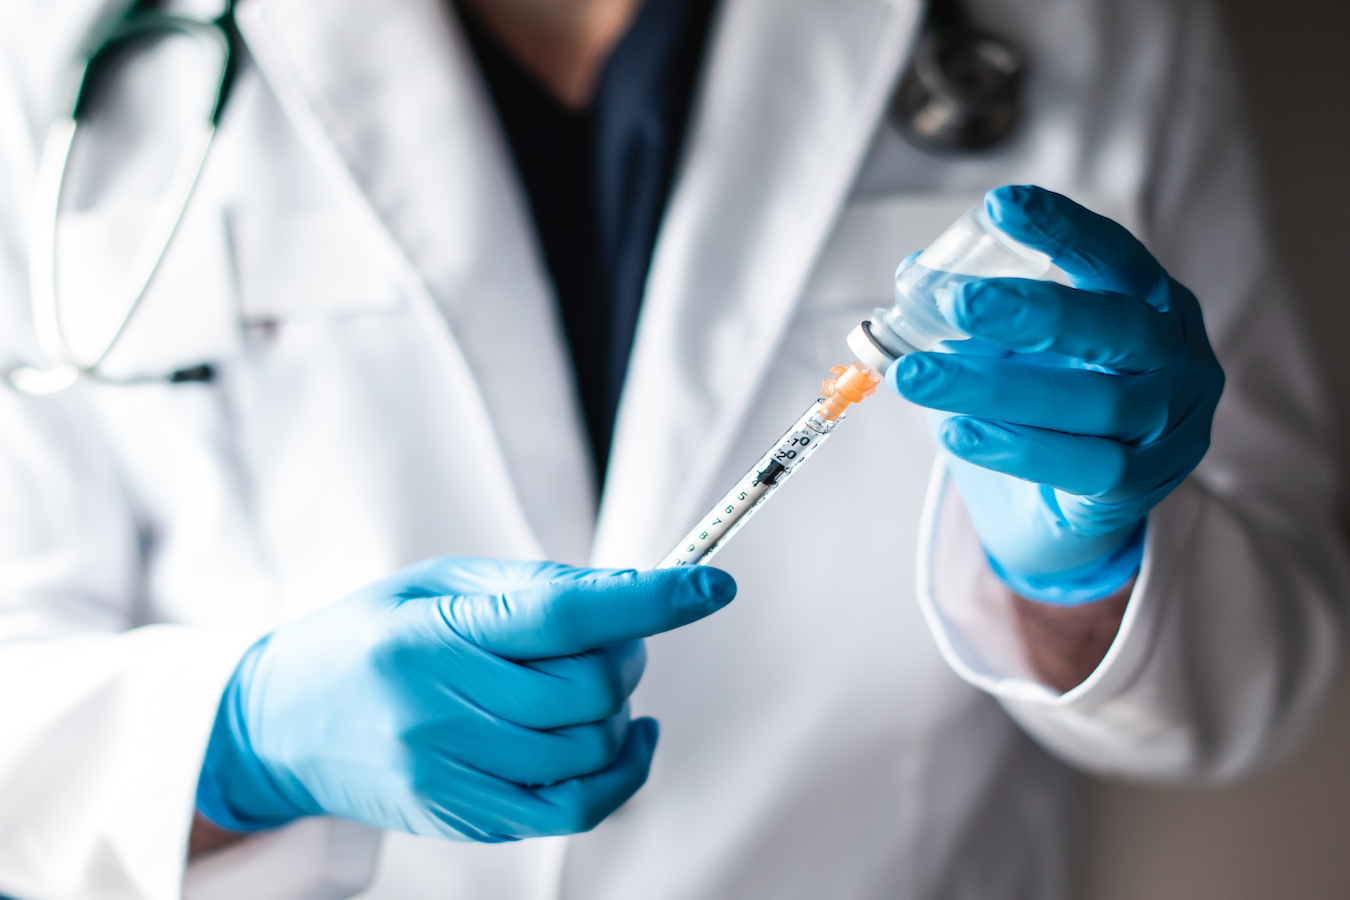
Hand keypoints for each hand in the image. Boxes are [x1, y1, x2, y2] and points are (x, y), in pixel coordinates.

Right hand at [195, 557, 734, 840]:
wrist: (280, 724)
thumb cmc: (370, 635)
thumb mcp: (434, 582)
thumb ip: (531, 588)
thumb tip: (630, 592)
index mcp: (432, 633)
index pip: (563, 616)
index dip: (649, 600)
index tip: (711, 586)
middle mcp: (438, 708)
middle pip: (586, 688)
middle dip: (627, 656)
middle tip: (618, 636)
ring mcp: (449, 775)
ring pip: (589, 751)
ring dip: (621, 712)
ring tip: (601, 686)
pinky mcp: (462, 820)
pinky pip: (571, 810)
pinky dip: (620, 775)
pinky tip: (623, 739)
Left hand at [888, 185, 1223, 603]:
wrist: (1067, 510)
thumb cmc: (1045, 406)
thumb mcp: (1013, 348)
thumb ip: (976, 309)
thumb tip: (915, 273)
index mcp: (1153, 304)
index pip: (1116, 258)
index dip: (1063, 231)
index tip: (1000, 206)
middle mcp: (1177, 358)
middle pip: (1114, 327)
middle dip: (1032, 311)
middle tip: (957, 303)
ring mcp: (1169, 426)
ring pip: (1090, 402)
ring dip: (992, 388)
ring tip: (916, 377)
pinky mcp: (1143, 487)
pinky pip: (1082, 466)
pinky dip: (1014, 448)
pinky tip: (958, 433)